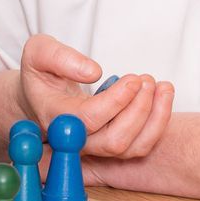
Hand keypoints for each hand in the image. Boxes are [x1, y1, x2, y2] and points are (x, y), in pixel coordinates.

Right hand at [16, 34, 174, 159]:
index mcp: (55, 116)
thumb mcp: (38, 52)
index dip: (115, 101)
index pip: (88, 119)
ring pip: (132, 148)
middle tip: (145, 79)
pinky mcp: (112, 144)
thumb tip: (92, 73)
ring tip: (159, 85)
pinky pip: (141, 146)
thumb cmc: (42, 72)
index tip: (132, 79)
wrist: (41, 96)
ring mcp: (95, 146)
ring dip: (154, 118)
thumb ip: (59, 57)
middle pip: (114, 142)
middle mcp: (75, 138)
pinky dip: (157, 123)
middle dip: (138, 110)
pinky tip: (161, 94)